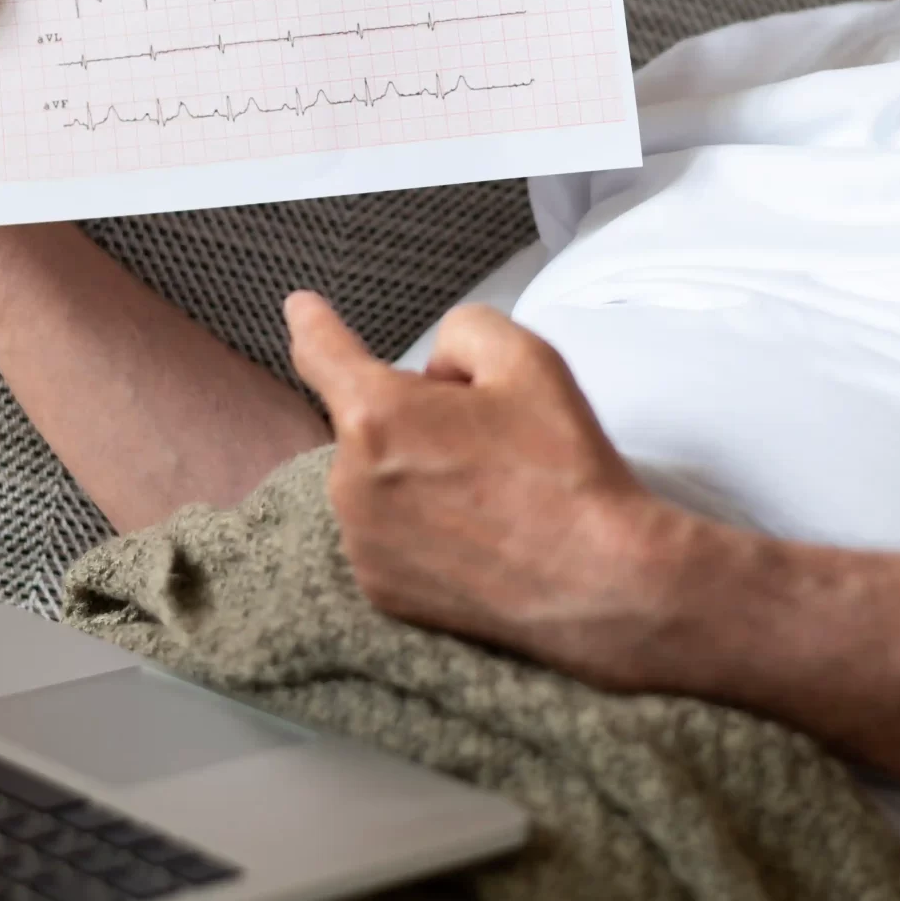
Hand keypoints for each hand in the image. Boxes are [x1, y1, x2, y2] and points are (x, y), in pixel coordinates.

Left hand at [284, 292, 682, 685]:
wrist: (597, 583)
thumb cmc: (563, 470)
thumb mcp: (528, 359)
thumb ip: (464, 331)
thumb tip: (435, 371)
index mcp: (377, 416)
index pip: (321, 352)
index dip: (313, 323)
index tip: (302, 310)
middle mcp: (351, 484)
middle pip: (368, 422)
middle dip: (413, 417)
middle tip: (486, 441)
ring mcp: (362, 544)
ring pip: (376, 480)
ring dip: (412, 473)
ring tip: (488, 495)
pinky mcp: (380, 590)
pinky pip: (386, 534)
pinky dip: (418, 527)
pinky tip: (476, 535)